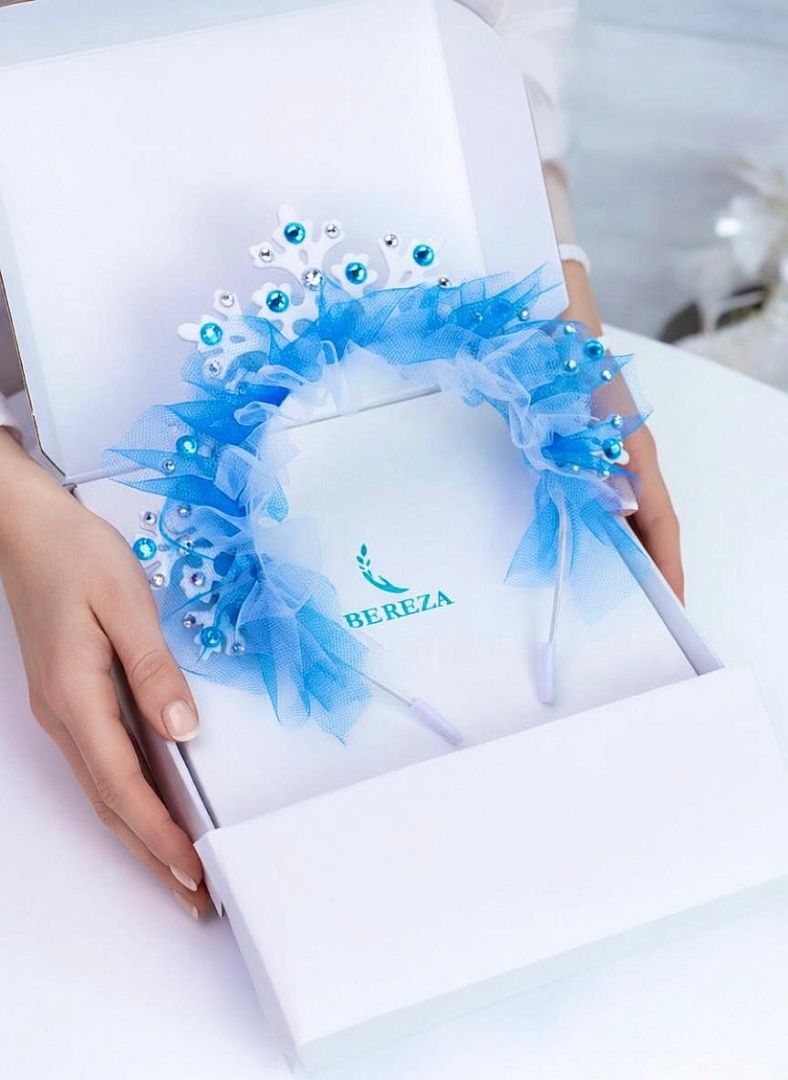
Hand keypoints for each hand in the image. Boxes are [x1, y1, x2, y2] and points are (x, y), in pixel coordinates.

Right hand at [0, 429, 211, 917]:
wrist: (29, 528)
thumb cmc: (75, 555)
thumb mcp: (126, 604)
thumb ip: (155, 671)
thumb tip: (184, 730)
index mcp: (77, 699)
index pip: (124, 785)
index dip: (159, 833)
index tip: (193, 869)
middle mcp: (65, 716)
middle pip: (110, 803)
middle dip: (152, 853)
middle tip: (193, 895)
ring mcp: (63, 710)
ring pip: (104, 788)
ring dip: (141, 832)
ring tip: (178, 868)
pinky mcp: (71, 697)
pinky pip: (103, 762)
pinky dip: (131, 796)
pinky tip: (153, 806)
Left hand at [561, 261, 684, 600]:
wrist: (549, 317)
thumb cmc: (563, 363)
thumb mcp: (575, 421)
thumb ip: (597, 466)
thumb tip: (625, 510)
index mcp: (636, 452)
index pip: (661, 522)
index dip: (669, 565)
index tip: (675, 603)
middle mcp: (633, 455)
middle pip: (651, 522)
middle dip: (652, 567)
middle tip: (645, 610)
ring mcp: (617, 450)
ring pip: (630, 510)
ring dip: (627, 547)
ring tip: (619, 586)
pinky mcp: (595, 444)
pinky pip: (608, 494)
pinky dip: (607, 522)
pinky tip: (592, 538)